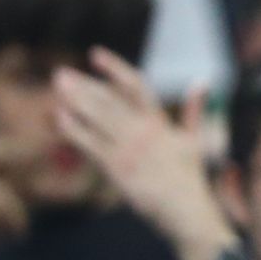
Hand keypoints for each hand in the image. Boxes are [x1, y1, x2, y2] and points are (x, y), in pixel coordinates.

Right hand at [0, 137, 40, 248]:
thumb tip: (16, 189)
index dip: (17, 149)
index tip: (39, 151)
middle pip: (3, 152)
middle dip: (28, 157)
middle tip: (49, 161)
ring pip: (4, 189)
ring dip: (16, 213)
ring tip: (18, 231)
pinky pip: (1, 203)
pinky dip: (10, 221)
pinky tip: (9, 236)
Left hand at [54, 48, 235, 259]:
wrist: (182, 206)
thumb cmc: (189, 174)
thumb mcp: (194, 137)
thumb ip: (194, 108)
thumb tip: (202, 81)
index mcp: (159, 120)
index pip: (135, 85)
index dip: (114, 68)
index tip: (95, 53)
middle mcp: (141, 130)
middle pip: (108, 100)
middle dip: (84, 86)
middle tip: (62, 73)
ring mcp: (127, 149)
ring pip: (97, 119)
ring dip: (75, 101)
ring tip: (58, 87)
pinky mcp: (115, 167)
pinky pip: (90, 145)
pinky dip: (74, 130)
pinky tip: (59, 117)